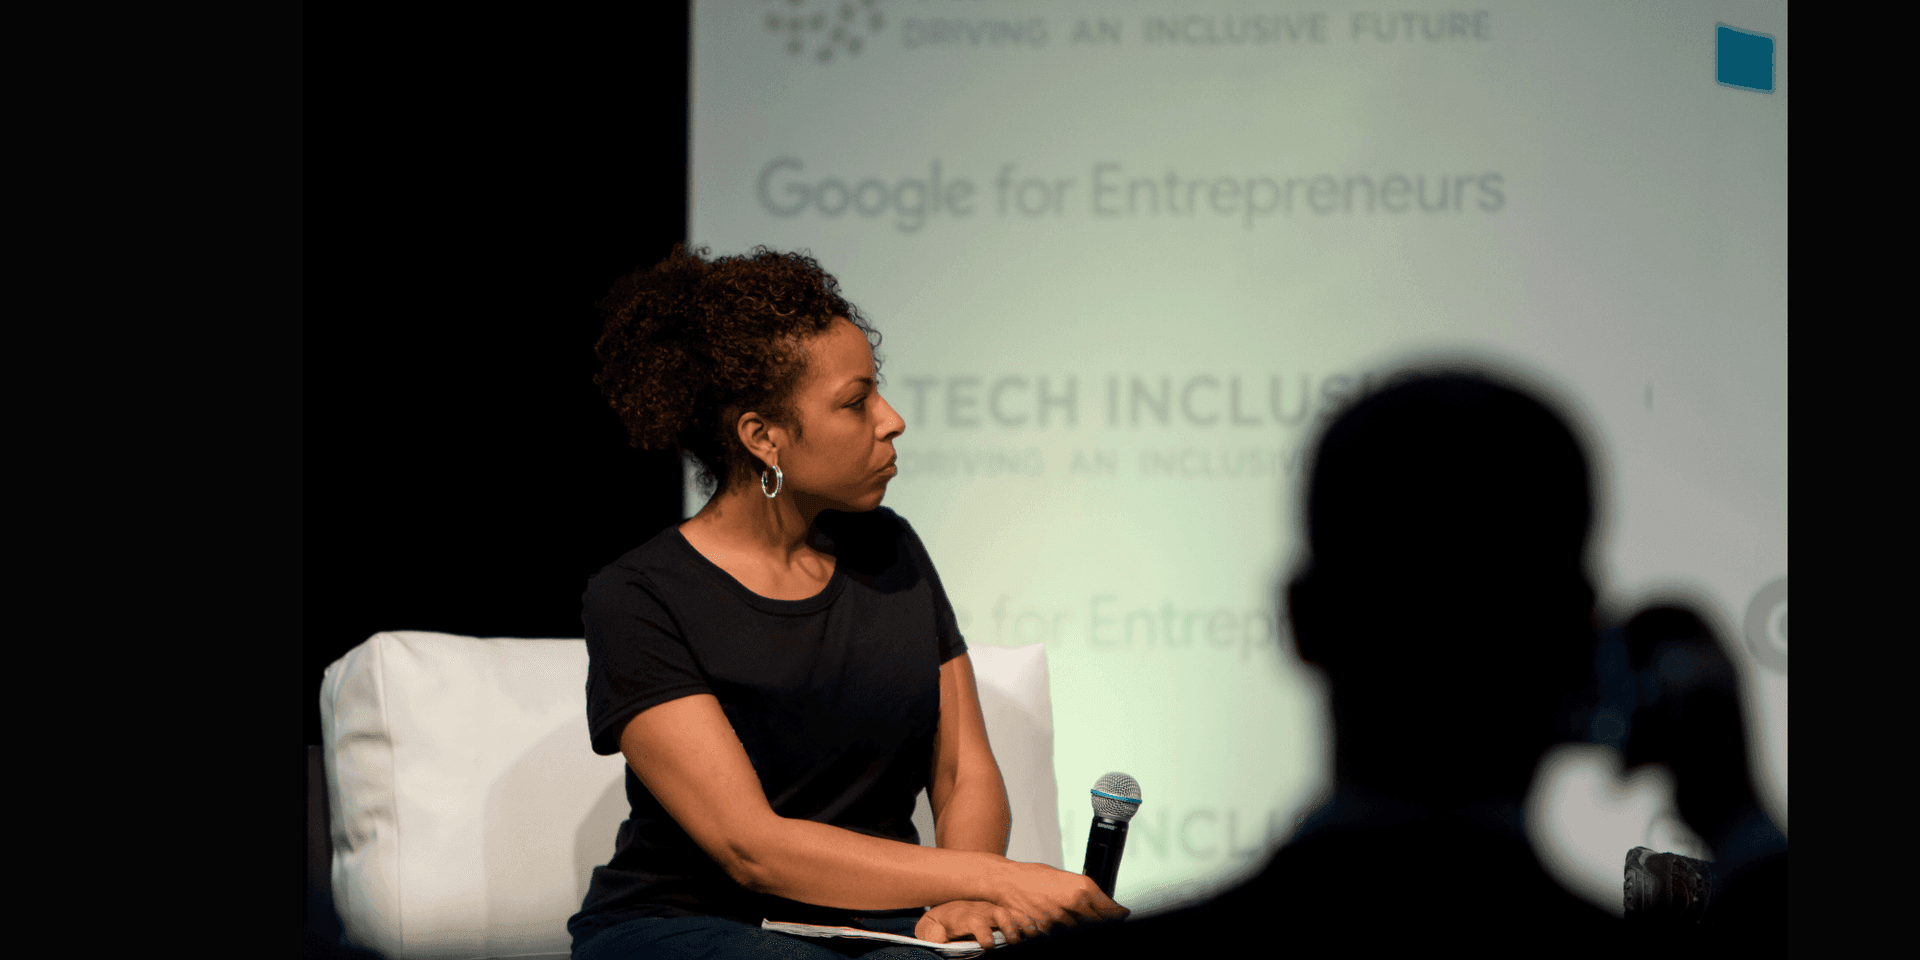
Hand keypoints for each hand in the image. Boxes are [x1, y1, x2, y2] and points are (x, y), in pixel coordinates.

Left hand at [916, 901, 1025, 945]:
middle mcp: (983, 911)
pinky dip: (1030, 923)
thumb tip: (938, 936)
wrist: (947, 908)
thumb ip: (930, 932)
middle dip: (1009, 925)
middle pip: (999, 914)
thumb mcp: (929, 926)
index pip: (975, 921)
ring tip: (1033, 933)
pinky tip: (1038, 931)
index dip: (982, 932)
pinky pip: (1020, 917)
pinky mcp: (1005, 917)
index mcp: (965, 915)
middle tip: (1015, 940)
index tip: (987, 944)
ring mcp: (996, 913)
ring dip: (1023, 923)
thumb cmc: (940, 923)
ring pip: (1013, 914)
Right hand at [976, 861, 1128, 938]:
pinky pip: (1061, 935)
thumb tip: (1100, 902)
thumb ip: (1083, 891)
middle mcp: (1073, 903)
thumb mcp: (1065, 877)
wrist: (1007, 882)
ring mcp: (1059, 919)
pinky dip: (1064, 931)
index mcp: (1081, 887)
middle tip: (1103, 919)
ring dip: (1081, 925)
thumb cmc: (1033, 876)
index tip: (1121, 915)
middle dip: (1102, 922)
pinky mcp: (1046, 930)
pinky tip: (1061, 923)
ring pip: (1081, 930)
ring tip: (1073, 916)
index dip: (1118, 914)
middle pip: (1098, 923)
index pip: (1110, 910)